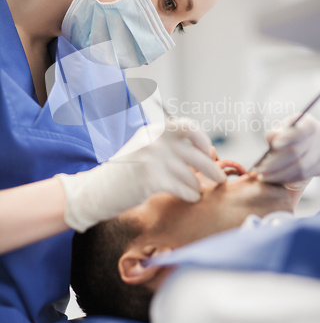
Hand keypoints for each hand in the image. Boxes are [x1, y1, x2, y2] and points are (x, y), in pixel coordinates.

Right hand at [58, 117, 226, 231]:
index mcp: (152, 131)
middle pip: (194, 153)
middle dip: (211, 168)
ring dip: (198, 185)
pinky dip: (190, 194)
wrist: (95, 191)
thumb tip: (202, 155)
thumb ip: (168, 148)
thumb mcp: (143, 150)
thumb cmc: (123, 175)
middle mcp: (153, 141)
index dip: (202, 138)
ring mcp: (151, 159)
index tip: (209, 151)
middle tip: (221, 178)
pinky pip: (182, 187)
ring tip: (198, 191)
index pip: (186, 125)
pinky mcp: (150, 178)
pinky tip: (191, 197)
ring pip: (190, 173)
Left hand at [257, 114, 319, 189]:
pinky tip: (273, 179)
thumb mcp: (281, 130)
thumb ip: (275, 133)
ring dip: (278, 174)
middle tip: (259, 169)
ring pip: (300, 168)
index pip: (301, 130)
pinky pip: (302, 176)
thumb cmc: (289, 135)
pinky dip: (286, 179)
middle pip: (297, 152)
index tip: (275, 145)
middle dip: (275, 162)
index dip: (289, 138)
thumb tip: (272, 137)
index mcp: (309, 124)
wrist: (306, 146)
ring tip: (262, 176)